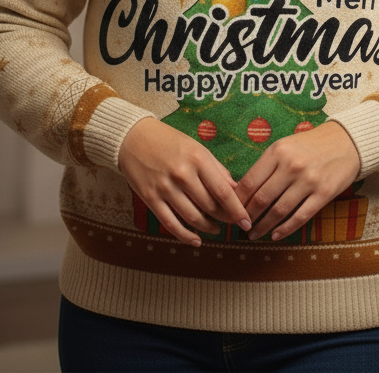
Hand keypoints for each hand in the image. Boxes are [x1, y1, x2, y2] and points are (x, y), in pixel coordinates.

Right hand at [117, 117, 251, 246]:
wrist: (132, 138)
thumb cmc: (168, 140)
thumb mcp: (196, 147)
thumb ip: (216, 168)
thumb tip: (235, 189)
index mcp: (197, 158)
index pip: (223, 191)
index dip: (237, 210)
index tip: (246, 221)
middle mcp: (182, 174)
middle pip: (210, 207)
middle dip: (225, 219)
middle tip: (233, 224)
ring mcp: (165, 188)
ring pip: (193, 218)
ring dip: (208, 228)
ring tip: (216, 229)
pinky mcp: (151, 198)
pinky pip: (171, 223)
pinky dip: (185, 236)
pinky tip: (196, 240)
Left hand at [235, 121, 360, 241]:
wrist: (346, 142)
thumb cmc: (310, 145)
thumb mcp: (285, 146)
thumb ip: (266, 165)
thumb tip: (243, 191)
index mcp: (278, 151)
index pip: (250, 181)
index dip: (237, 200)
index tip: (231, 210)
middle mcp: (292, 165)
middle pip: (262, 198)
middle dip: (248, 216)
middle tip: (240, 226)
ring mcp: (309, 180)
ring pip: (279, 210)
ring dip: (263, 226)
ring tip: (254, 234)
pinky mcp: (324, 194)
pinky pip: (300, 216)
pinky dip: (285, 229)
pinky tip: (275, 235)